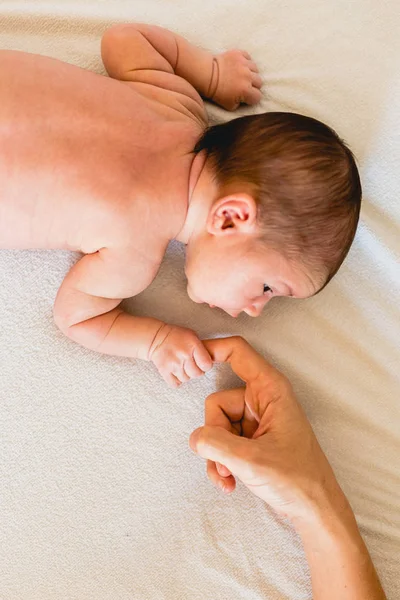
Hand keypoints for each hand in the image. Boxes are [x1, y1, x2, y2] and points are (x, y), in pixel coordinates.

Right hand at [149, 324, 211, 387]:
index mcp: (193, 345)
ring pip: (186, 379)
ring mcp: (173, 364)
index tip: (202, 363)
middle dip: (196, 371)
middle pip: (197, 374)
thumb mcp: (192, 336)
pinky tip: (176, 372)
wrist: (156, 337)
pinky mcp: (164, 371)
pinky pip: (175, 383)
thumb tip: (209, 362)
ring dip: (186, 375)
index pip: (206, 364)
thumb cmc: (176, 336)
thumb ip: (201, 349)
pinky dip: (176, 380)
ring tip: (182, 366)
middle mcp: (183, 355)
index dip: (206, 365)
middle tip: (191, 365)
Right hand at [190, 337, 344, 522]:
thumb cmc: (295, 479)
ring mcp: (256, 421)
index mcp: (270, 389)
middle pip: (217, 402)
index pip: (238, 352)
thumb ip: (215, 443)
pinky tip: (229, 483)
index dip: (213, 349)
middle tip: (228, 461)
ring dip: (217, 455)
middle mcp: (262, 400)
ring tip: (231, 476)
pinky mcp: (251, 440)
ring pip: (217, 426)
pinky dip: (221, 463)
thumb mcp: (250, 460)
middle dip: (215, 435)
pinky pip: (222, 443)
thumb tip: (195, 438)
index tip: (191, 359)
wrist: (315, 510)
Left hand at [211, 50, 261, 110]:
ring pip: (256, 69)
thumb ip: (241, 104)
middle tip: (245, 86)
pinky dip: (246, 62)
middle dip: (253, 86)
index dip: (253, 98)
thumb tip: (247, 100)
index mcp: (246, 90)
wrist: (207, 75)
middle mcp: (247, 76)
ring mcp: (244, 64)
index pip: (258, 96)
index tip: (247, 97)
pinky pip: (249, 58)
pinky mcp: (240, 54)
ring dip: (251, 73)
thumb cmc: (217, 92)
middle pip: (259, 82)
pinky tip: (240, 66)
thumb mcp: (229, 106)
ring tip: (243, 75)